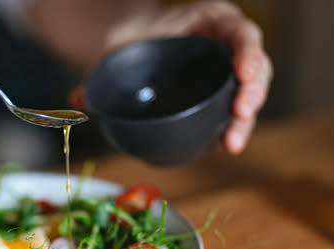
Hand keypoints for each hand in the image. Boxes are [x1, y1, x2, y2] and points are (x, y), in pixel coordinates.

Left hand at [104, 0, 271, 153]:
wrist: (131, 50)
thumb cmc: (131, 43)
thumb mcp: (116, 50)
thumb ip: (99, 71)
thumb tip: (78, 98)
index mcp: (210, 19)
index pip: (240, 31)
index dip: (247, 51)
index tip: (242, 73)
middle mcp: (225, 42)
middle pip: (255, 63)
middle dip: (253, 90)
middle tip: (241, 112)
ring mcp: (227, 69)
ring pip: (251, 90)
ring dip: (246, 117)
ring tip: (232, 141)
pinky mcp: (222, 94)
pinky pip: (235, 109)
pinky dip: (234, 126)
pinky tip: (227, 144)